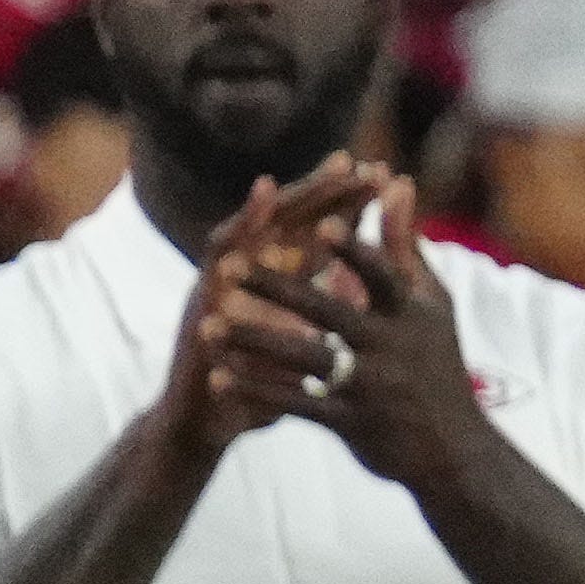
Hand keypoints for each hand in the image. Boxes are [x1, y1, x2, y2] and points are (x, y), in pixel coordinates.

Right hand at [158, 162, 376, 459]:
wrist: (213, 420)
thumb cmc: (265, 384)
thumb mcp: (310, 344)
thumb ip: (337, 307)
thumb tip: (381, 284)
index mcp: (283, 283)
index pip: (318, 233)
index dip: (348, 206)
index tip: (382, 176)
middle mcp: (253, 272)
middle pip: (288, 221)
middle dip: (320, 191)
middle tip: (353, 163)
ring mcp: (225, 279)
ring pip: (255, 227)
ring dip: (283, 199)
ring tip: (305, 175)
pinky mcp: (203, 295)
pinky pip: (220, 255)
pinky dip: (239, 228)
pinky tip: (258, 208)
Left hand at [237, 175, 495, 497]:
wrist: (456, 453)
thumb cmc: (439, 364)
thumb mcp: (432, 303)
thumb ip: (405, 243)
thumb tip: (396, 180)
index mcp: (412, 314)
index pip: (382, 276)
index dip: (354, 251)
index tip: (321, 222)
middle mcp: (392, 348)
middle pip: (329, 313)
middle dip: (276, 289)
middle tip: (228, 268)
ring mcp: (372, 388)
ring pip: (304, 360)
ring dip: (252, 343)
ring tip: (206, 327)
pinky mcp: (353, 424)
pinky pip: (297, 405)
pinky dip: (257, 392)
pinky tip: (220, 379)